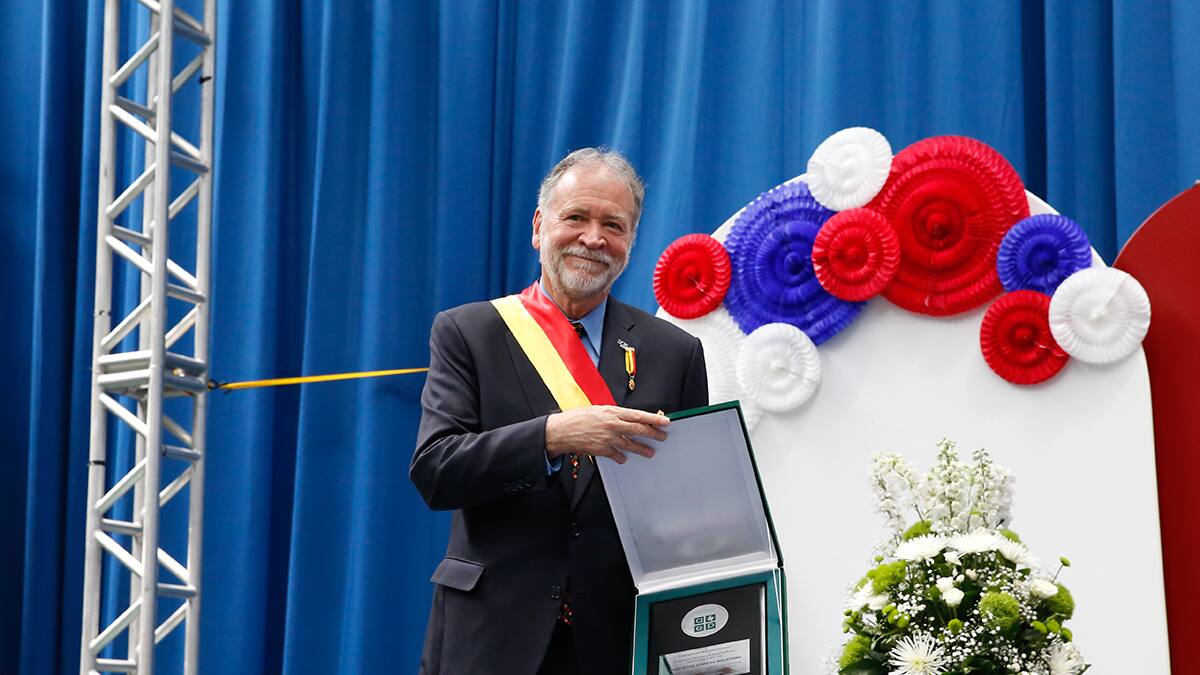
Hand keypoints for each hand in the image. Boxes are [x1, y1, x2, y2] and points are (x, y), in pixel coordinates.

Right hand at [544, 406, 669, 464]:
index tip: (665, 421)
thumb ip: (614, 415)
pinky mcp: (602, 450)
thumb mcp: (598, 410)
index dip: (654, 418)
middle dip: (653, 434)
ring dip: (642, 449)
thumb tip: (629, 419)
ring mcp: (608, 438)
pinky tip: (625, 458)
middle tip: (662, 437)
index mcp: (612, 411)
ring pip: (631, 445)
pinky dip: (622, 457)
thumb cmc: (578, 418)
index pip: (638, 415)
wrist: (561, 431)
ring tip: (650, 452)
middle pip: (639, 430)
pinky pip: (617, 455)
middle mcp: (612, 424)